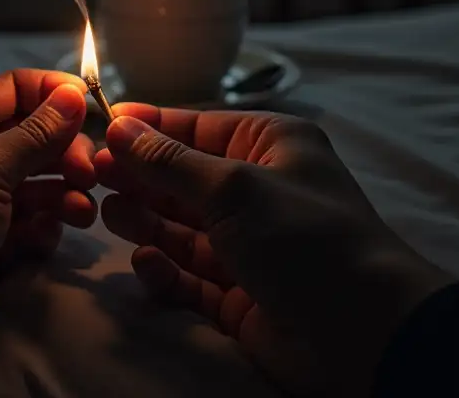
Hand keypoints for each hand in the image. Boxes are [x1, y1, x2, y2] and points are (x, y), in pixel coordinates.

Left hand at [0, 69, 95, 397]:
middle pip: (31, 138)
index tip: (97, 109)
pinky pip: (28, 229)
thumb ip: (35, 134)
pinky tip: (48, 239)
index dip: (55, 94)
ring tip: (81, 211)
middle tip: (89, 173)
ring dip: (64, 192)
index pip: (14, 90)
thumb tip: (75, 93)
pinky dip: (45, 230)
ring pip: (35, 185)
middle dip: (65, 150)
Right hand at [96, 107, 451, 397]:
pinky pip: (190, 275)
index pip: (198, 127)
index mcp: (271, 146)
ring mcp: (250, 245)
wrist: (366, 333)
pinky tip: (144, 261)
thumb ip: (171, 162)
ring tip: (108, 211)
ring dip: (146, 219)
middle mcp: (259, 190)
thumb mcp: (234, 187)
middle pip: (184, 177)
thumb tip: (119, 126)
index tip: (102, 124)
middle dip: (141, 174)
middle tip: (92, 172)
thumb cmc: (305, 238)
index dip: (150, 126)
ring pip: (182, 227)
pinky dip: (165, 269)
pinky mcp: (240, 295)